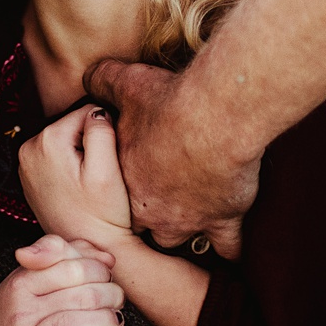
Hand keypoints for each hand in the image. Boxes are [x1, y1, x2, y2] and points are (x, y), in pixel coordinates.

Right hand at [0, 234, 125, 325]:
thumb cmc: (26, 298)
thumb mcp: (39, 267)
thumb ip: (68, 252)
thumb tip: (106, 258)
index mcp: (22, 282)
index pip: (76, 269)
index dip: (99, 269)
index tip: (105, 275)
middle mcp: (21, 311)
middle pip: (85, 297)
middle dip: (110, 294)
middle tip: (115, 297)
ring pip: (84, 323)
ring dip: (110, 318)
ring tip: (113, 315)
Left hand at [19, 106, 132, 249]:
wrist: (87, 248)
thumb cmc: (101, 214)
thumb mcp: (106, 170)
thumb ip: (101, 130)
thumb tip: (98, 110)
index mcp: (47, 140)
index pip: (88, 110)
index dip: (107, 131)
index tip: (110, 160)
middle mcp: (29, 147)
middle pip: (74, 124)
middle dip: (91, 142)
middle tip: (99, 174)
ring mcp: (26, 163)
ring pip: (67, 139)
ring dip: (82, 154)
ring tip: (89, 183)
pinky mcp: (31, 176)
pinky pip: (56, 156)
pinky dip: (70, 165)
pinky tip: (78, 187)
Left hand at [88, 60, 259, 258]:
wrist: (214, 117)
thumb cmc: (169, 101)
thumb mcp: (126, 84)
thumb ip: (103, 81)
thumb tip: (89, 75)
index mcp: (126, 181)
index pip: (115, 198)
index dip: (125, 190)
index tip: (135, 179)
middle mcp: (153, 209)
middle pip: (146, 225)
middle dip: (152, 216)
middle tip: (163, 199)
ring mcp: (189, 220)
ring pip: (183, 240)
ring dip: (188, 229)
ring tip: (195, 215)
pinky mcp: (223, 220)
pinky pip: (228, 247)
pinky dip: (232, 248)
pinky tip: (235, 249)